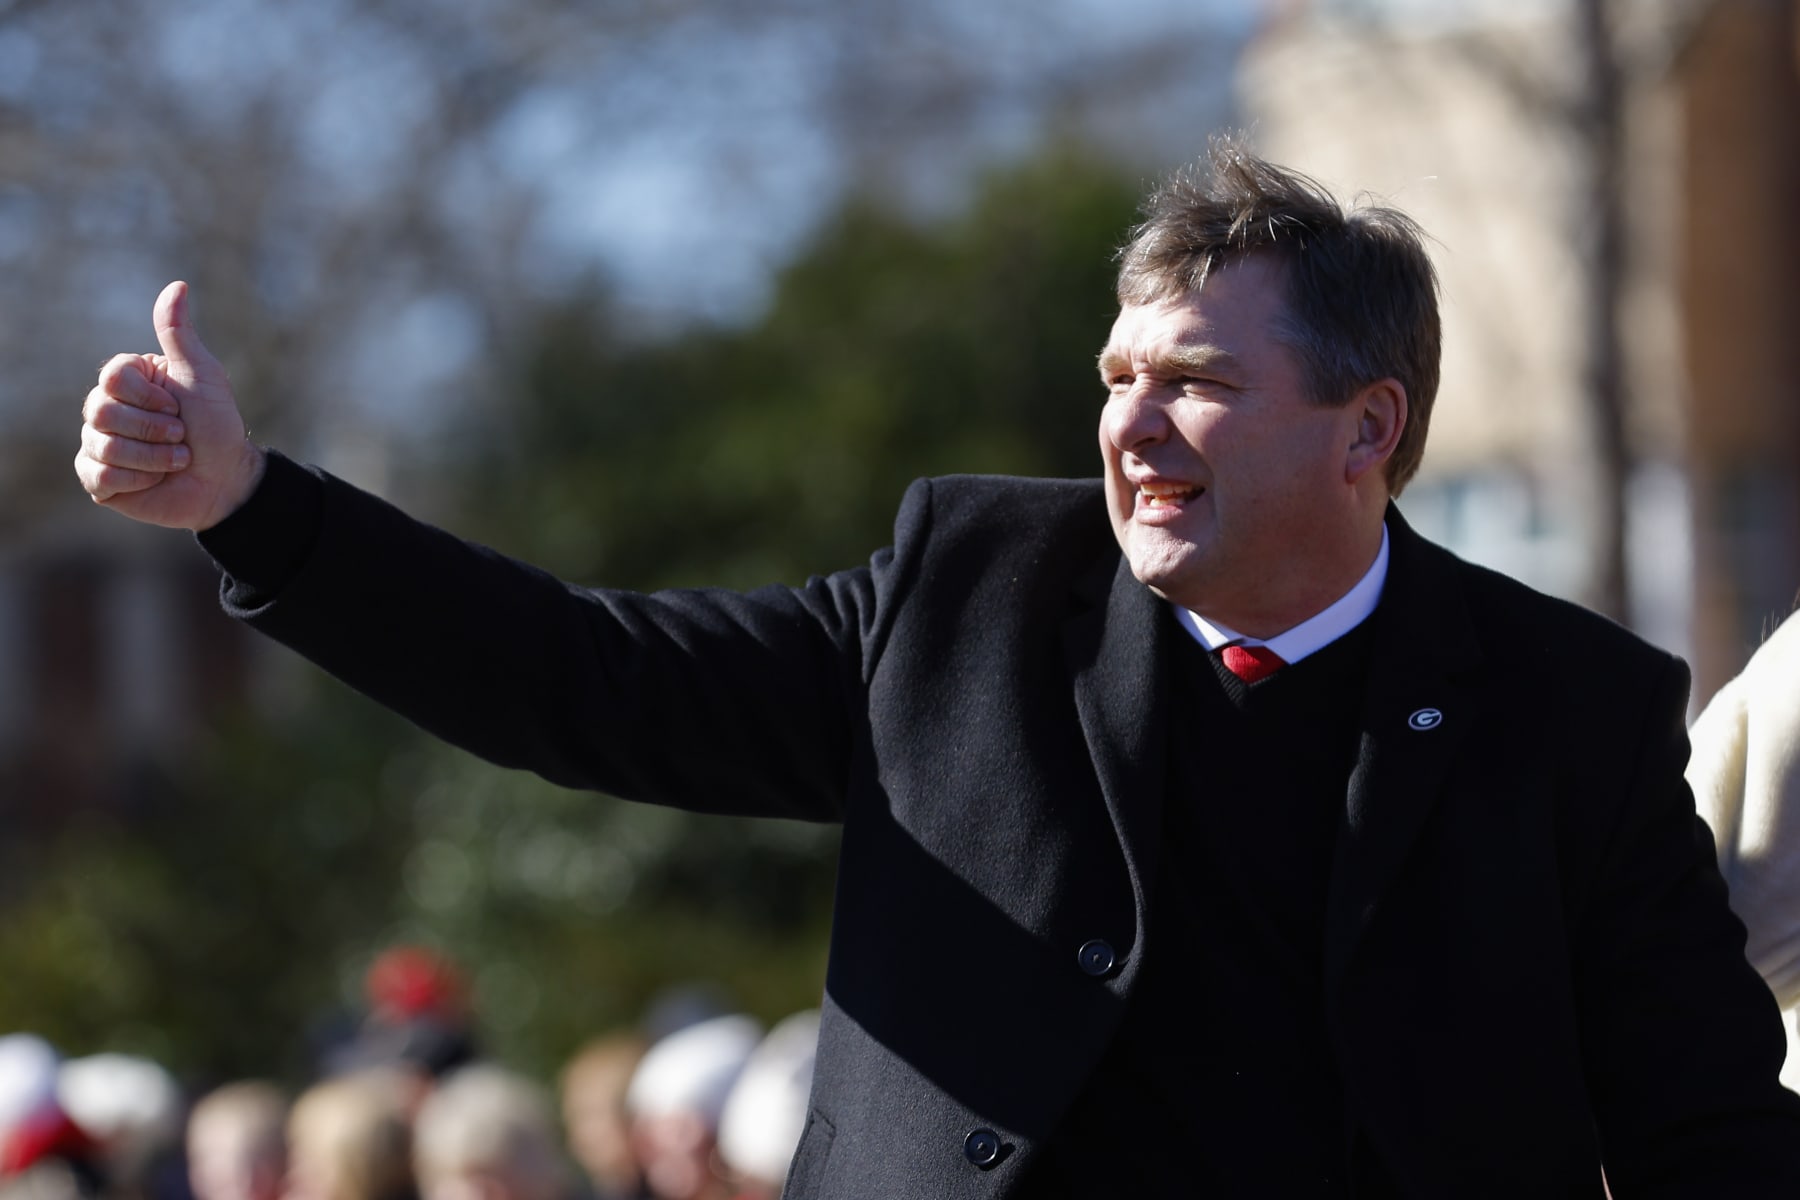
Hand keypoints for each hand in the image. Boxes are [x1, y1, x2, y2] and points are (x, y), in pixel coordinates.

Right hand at [74, 281, 265, 529]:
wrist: (226, 479)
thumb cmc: (216, 425)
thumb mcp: (202, 376)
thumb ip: (179, 334)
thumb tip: (178, 285)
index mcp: (127, 381)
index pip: (112, 376)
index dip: (149, 398)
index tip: (178, 407)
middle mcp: (106, 409)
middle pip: (101, 411)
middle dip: (154, 430)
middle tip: (181, 436)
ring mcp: (98, 443)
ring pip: (103, 446)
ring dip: (153, 458)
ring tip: (175, 459)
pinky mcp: (99, 479)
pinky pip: (100, 477)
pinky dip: (137, 480)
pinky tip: (155, 480)